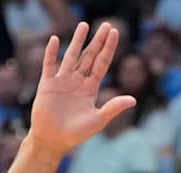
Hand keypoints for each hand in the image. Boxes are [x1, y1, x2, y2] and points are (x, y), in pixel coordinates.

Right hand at [29, 22, 136, 155]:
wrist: (53, 140)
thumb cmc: (76, 133)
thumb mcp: (98, 120)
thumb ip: (114, 107)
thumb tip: (133, 99)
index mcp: (91, 88)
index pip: (102, 63)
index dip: (108, 48)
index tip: (115, 33)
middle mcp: (78, 81)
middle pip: (89, 56)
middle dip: (98, 41)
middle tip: (106, 24)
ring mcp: (62, 81)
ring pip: (71, 56)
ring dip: (77, 41)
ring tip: (83, 25)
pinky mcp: (47, 84)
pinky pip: (49, 65)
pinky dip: (51, 53)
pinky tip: (54, 39)